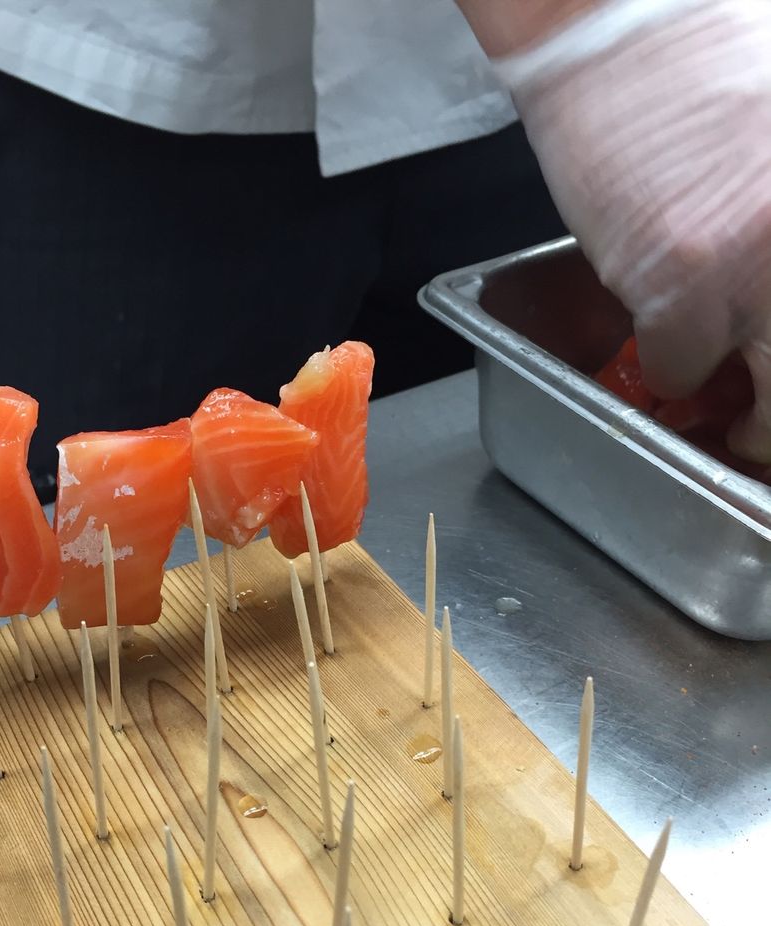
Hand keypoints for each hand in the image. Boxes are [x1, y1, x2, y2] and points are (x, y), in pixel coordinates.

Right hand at [494, 0, 770, 461]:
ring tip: (716, 375)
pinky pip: (679, 370)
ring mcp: (761, 276)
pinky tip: (657, 318)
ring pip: (765, 407)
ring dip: (741, 410)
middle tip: (758, 429)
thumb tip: (770, 323)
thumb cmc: (715, 72)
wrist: (625, 25)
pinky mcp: (684, 289)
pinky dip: (666, 361)